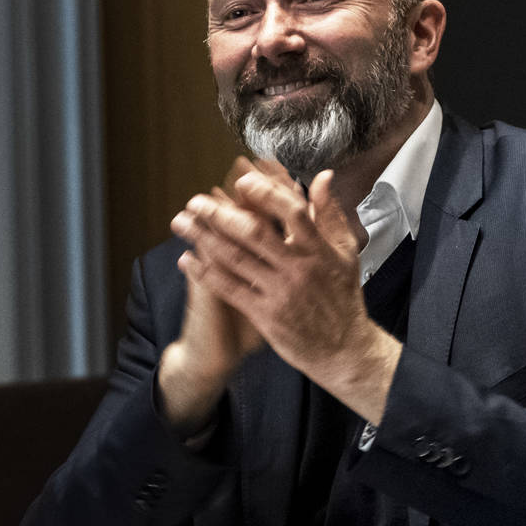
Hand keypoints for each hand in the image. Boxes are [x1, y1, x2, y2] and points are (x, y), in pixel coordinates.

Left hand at [170, 163, 400, 422]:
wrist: (344, 350)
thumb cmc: (343, 297)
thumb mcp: (345, 252)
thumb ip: (330, 213)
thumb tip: (321, 176)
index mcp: (318, 249)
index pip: (290, 211)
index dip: (265, 192)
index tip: (241, 180)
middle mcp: (298, 268)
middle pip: (254, 232)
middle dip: (220, 213)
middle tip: (195, 201)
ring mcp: (280, 292)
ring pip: (236, 258)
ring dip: (204, 238)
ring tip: (180, 222)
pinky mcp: (265, 316)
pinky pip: (230, 289)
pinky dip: (205, 273)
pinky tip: (186, 259)